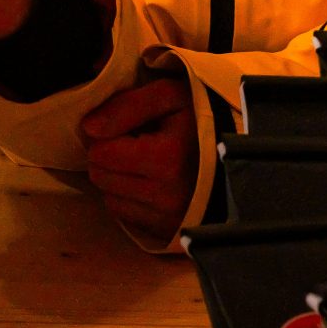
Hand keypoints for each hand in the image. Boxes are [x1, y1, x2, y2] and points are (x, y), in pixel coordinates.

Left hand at [78, 73, 199, 245]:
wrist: (238, 153)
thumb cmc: (200, 118)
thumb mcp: (169, 95)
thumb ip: (126, 105)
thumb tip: (88, 128)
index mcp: (166, 160)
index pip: (100, 153)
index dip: (106, 135)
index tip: (128, 128)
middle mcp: (165, 197)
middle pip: (100, 177)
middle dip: (107, 157)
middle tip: (131, 143)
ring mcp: (167, 219)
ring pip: (109, 199)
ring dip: (116, 178)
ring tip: (141, 162)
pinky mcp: (166, 233)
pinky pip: (124, 216)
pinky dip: (127, 198)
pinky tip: (146, 181)